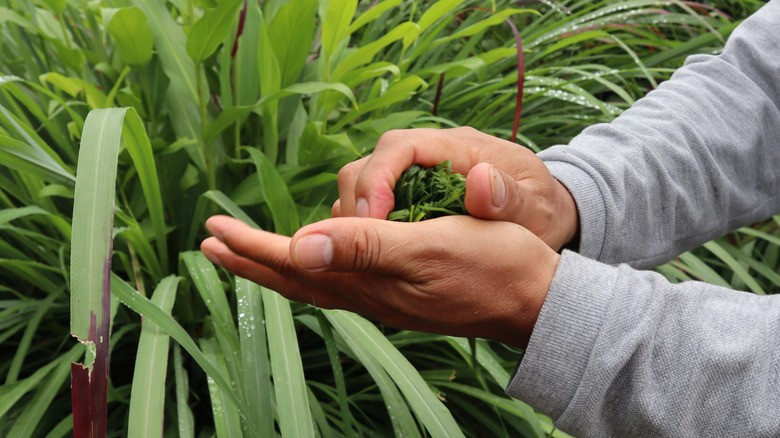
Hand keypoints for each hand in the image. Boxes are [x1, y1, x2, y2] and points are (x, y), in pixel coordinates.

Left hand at [200, 215, 559, 347]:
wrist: (535, 299)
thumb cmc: (492, 266)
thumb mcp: (429, 247)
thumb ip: (365, 246)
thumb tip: (300, 244)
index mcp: (370, 281)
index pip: (296, 263)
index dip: (253, 248)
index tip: (214, 231)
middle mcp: (370, 294)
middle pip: (296, 279)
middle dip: (252, 261)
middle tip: (212, 245)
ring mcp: (387, 296)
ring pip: (317, 280)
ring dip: (279, 264)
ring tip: (252, 252)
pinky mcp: (404, 291)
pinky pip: (343, 281)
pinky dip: (316, 268)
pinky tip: (319, 261)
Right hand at [333, 127, 578, 250]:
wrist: (544, 216)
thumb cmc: (542, 212)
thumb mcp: (536, 211)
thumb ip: (510, 198)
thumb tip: (478, 178)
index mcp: (459, 147)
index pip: (400, 146)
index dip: (377, 178)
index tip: (373, 221)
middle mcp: (431, 152)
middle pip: (372, 161)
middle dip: (358, 200)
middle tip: (358, 244)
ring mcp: (418, 172)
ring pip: (365, 180)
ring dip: (355, 215)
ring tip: (361, 252)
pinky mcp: (410, 192)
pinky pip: (373, 201)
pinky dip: (363, 224)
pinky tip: (370, 253)